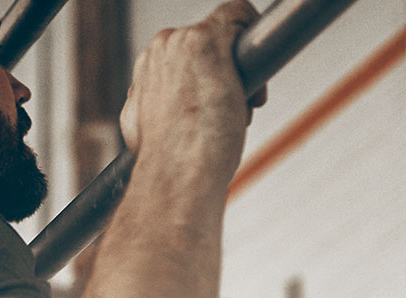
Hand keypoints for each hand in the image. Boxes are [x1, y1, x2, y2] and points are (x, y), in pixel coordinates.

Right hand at [117, 0, 259, 191]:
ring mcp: (181, 42)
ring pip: (224, 35)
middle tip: (237, 108)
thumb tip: (164, 120)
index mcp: (146, 72)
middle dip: (225, 70)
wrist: (175, 173)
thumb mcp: (149, 132)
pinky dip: (253, 30)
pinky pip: (238, 14)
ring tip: (241, 107)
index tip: (216, 106)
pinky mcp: (207, 38)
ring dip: (240, 66)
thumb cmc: (168, 164)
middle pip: (204, 43)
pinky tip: (259, 63)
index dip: (205, 77)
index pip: (183, 56)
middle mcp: (159, 51)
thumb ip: (157, 111)